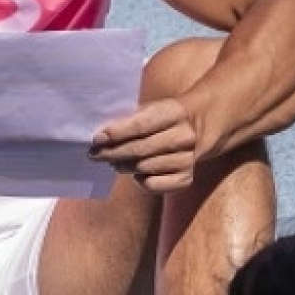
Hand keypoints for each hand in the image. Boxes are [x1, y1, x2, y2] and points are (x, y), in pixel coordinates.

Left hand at [88, 97, 207, 192]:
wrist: (200, 127)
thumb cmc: (164, 118)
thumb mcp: (152, 109)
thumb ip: (130, 120)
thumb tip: (101, 139)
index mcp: (175, 112)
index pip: (140, 125)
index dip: (116, 134)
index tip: (96, 140)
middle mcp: (185, 136)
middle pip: (140, 149)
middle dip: (112, 153)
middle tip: (94, 155)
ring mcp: (187, 159)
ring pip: (144, 168)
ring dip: (123, 166)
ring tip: (114, 162)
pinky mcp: (186, 178)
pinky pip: (154, 185)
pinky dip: (140, 181)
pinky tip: (137, 173)